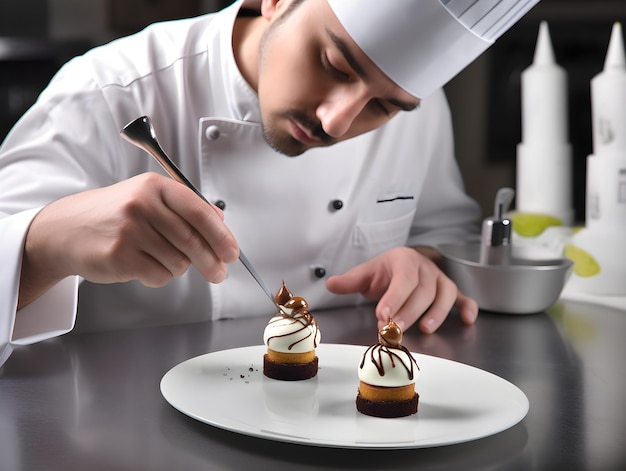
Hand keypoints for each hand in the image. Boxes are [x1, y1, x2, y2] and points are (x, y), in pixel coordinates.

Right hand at [19, 172, 238, 307]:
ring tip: (158, 257)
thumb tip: (220, 222)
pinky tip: (143, 265)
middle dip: (211, 262)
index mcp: (154, 186)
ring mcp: (130, 230)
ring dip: (177, 267)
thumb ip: (184, 207)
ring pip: (178, 262)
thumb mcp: (147, 198)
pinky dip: (159, 276)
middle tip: (219, 273)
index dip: (220, 235)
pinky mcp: (120, 256)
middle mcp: (142, 205)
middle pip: (193, 241)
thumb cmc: (113, 214)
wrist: (66, 230)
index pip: (198, 210)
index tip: (232, 252)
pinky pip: (159, 275)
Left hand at [325, 246, 477, 332]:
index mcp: (404, 260)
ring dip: (437, 312)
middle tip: (396, 330)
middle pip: (423, 290)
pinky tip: (467, 320)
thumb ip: (350, 281)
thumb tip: (331, 284)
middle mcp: (425, 268)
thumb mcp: (366, 273)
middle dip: (410, 311)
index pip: (403, 278)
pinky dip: (468, 308)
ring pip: (445, 294)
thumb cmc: (385, 272)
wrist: (400, 265)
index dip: (395, 297)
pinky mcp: (451, 291)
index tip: (383, 314)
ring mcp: (440, 279)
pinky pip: (463, 298)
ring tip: (425, 329)